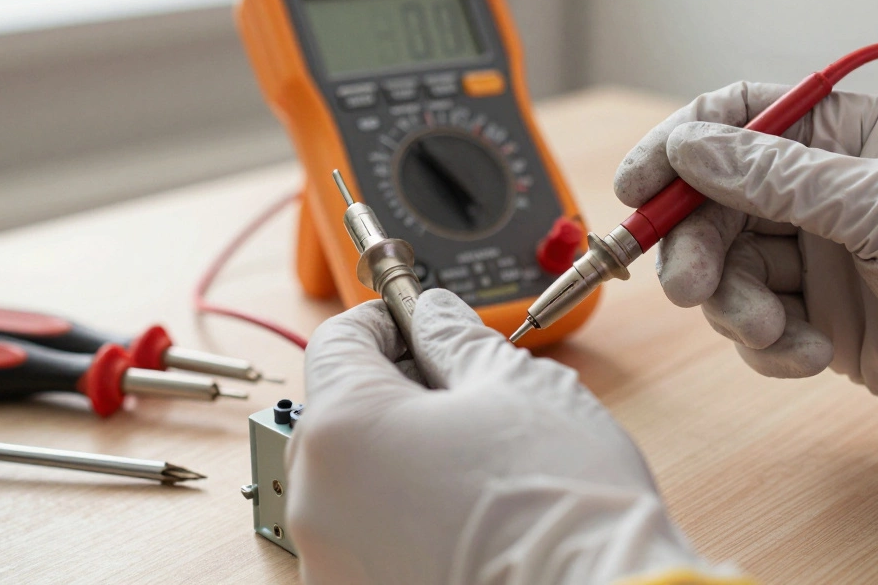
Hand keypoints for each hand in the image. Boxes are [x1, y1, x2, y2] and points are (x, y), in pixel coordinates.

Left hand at [287, 290, 741, 584]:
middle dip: (398, 390)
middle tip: (465, 388)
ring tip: (478, 460)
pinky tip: (469, 514)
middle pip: (343, 415)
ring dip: (402, 456)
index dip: (386, 318)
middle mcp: (317, 501)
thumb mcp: (515, 385)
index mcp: (344, 428)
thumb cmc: (559, 501)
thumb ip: (456, 338)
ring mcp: (333, 562)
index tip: (420, 320)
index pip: (339, 341)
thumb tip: (433, 316)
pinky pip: (370, 539)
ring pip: (356, 482)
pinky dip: (407, 518)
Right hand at [614, 82, 877, 451]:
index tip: (637, 186)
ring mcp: (821, 256)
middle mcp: (826, 191)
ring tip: (774, 332)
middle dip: (697, 245)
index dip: (679, 145)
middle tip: (692, 288)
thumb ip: (779, 178)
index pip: (738, 117)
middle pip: (716, 201)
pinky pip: (756, 323)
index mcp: (847, 136)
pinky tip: (813, 357)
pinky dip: (767, 345)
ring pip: (728, 267)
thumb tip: (689, 146)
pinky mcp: (820, 317)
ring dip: (734, 304)